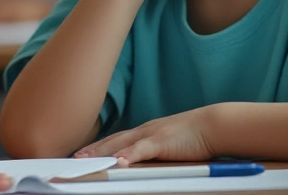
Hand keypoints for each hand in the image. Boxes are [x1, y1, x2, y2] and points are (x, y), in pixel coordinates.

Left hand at [74, 107, 215, 164]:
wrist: (212, 125)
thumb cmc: (194, 136)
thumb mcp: (168, 143)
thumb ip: (153, 151)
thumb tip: (139, 163)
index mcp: (145, 132)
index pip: (116, 139)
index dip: (98, 146)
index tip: (82, 153)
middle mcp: (144, 131)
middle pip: (112, 140)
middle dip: (92, 149)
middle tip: (75, 158)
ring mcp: (152, 135)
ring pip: (121, 144)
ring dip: (102, 152)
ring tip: (86, 159)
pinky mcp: (162, 141)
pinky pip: (142, 149)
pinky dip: (129, 155)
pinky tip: (118, 161)